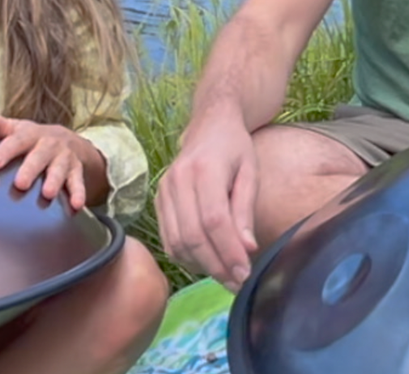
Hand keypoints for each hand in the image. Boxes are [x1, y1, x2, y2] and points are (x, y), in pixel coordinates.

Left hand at [0, 113, 99, 210]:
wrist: (73, 143)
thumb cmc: (35, 140)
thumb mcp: (17, 129)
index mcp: (31, 134)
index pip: (17, 140)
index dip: (6, 150)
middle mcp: (49, 145)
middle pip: (40, 156)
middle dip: (31, 169)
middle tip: (20, 184)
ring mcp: (64, 158)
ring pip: (60, 169)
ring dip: (55, 181)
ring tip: (48, 194)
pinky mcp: (76, 171)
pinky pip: (78, 183)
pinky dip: (78, 194)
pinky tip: (75, 205)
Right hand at [155, 117, 258, 291]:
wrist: (208, 125)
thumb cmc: (235, 148)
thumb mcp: (250, 173)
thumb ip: (246, 211)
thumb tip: (247, 249)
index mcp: (204, 169)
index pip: (214, 221)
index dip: (228, 252)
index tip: (245, 273)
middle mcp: (177, 181)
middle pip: (192, 236)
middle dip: (216, 266)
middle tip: (237, 282)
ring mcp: (163, 191)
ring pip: (177, 242)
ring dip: (201, 266)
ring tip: (225, 275)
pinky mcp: (158, 201)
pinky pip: (168, 239)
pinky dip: (186, 257)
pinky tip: (206, 262)